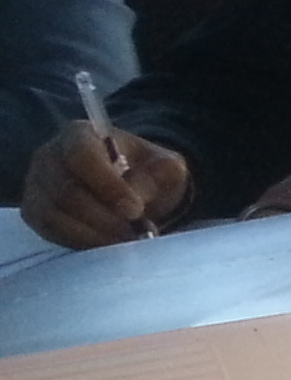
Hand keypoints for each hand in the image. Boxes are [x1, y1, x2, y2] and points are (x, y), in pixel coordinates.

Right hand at [21, 120, 190, 247]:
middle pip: (67, 192)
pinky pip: (51, 232)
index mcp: (80, 135)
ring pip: (56, 216)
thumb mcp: (165, 166)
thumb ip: (157, 176)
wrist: (131, 186)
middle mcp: (49, 157)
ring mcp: (37, 186)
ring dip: (94, 234)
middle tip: (135, 234)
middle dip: (105, 218)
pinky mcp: (35, 213)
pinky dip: (82, 242)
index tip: (135, 211)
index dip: (107, 186)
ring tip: (126, 241)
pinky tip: (108, 244)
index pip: (82, 156)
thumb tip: (133, 201)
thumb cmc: (147, 171)